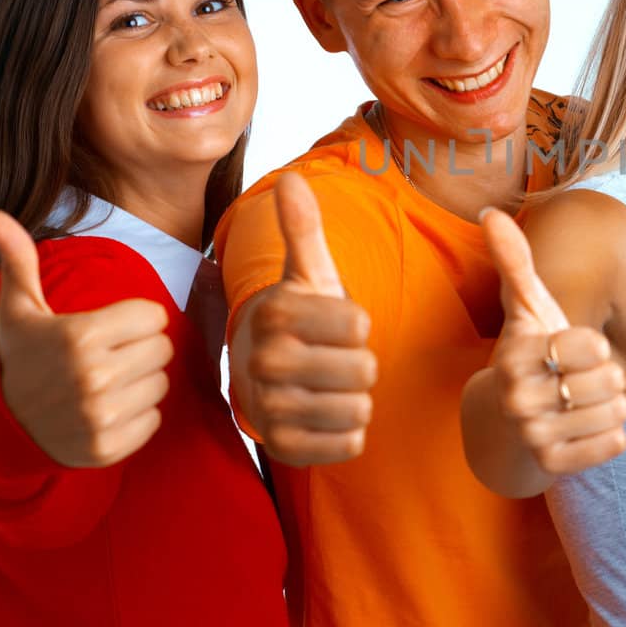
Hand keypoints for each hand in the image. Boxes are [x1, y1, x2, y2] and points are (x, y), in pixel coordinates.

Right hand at [0, 207, 172, 468]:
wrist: (4, 428)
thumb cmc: (22, 358)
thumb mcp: (19, 309)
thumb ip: (18, 258)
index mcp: (79, 336)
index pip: (154, 316)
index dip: (135, 319)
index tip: (108, 328)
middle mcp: (93, 377)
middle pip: (163, 349)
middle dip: (140, 349)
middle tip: (108, 356)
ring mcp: (101, 417)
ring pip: (162, 383)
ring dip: (141, 382)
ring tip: (106, 383)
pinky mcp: (109, 448)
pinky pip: (155, 420)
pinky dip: (137, 417)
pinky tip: (106, 411)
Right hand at [240, 172, 375, 464]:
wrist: (261, 374)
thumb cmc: (299, 319)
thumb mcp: (307, 272)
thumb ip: (304, 228)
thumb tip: (291, 178)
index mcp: (276, 314)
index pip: (360, 325)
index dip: (358, 326)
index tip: (332, 325)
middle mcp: (266, 362)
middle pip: (364, 370)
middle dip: (359, 364)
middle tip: (332, 359)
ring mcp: (270, 410)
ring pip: (359, 408)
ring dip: (355, 399)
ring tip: (327, 386)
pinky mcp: (282, 449)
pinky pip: (350, 444)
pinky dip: (348, 432)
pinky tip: (324, 415)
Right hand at [482, 208, 625, 474]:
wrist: (504, 425)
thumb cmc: (530, 356)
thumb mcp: (526, 310)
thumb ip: (514, 262)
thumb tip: (489, 212)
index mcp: (516, 355)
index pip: (592, 345)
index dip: (596, 346)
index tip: (578, 350)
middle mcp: (518, 397)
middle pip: (609, 380)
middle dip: (608, 378)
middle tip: (582, 381)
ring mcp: (533, 434)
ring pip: (615, 412)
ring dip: (614, 405)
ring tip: (588, 402)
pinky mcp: (552, 465)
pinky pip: (613, 445)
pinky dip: (613, 435)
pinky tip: (590, 427)